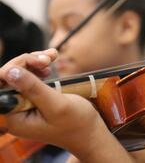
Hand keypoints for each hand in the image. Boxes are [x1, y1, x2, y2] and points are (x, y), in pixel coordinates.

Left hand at [0, 50, 132, 162]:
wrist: (90, 132)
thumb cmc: (77, 122)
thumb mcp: (57, 105)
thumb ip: (33, 88)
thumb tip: (9, 71)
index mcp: (14, 118)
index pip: (1, 85)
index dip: (14, 68)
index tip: (39, 62)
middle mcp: (14, 111)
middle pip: (8, 77)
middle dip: (27, 62)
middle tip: (49, 59)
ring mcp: (23, 104)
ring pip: (18, 73)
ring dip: (34, 61)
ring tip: (52, 57)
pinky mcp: (33, 98)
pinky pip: (28, 76)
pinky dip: (38, 66)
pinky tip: (51, 61)